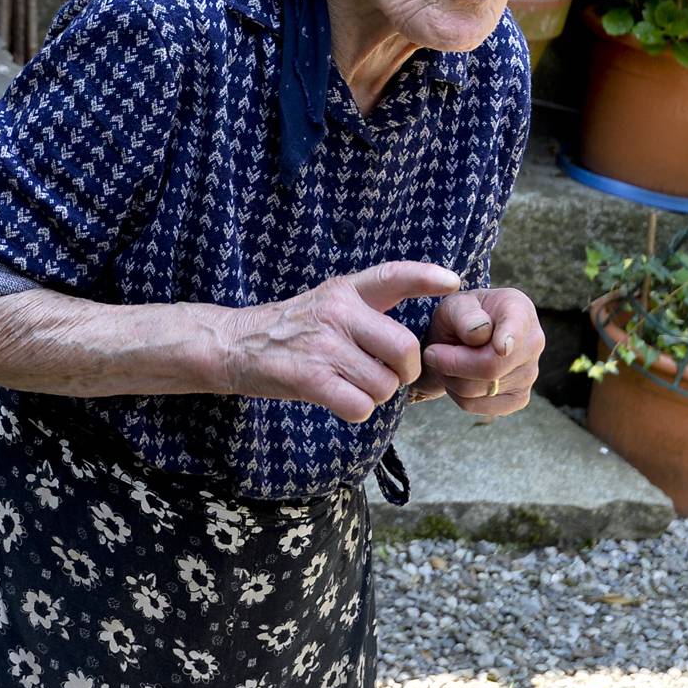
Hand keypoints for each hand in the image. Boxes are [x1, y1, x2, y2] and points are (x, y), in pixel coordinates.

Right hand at [219, 262, 462, 423]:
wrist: (235, 345)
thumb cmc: (291, 329)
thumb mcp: (326, 302)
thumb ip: (365, 310)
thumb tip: (412, 341)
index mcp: (344, 290)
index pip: (392, 276)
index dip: (425, 276)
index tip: (452, 281)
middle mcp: (337, 313)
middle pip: (405, 350)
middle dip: (404, 373)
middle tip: (386, 375)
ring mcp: (324, 345)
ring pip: (385, 385)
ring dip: (376, 395)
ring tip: (351, 384)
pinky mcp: (310, 378)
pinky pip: (360, 406)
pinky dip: (355, 410)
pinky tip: (338, 399)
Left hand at [413, 288, 543, 418]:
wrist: (461, 337)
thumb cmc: (460, 316)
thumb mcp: (454, 304)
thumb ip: (464, 314)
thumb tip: (479, 334)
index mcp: (520, 310)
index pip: (516, 330)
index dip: (508, 340)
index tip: (500, 347)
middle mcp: (533, 342)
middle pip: (490, 367)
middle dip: (451, 363)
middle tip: (431, 352)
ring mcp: (530, 373)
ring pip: (477, 390)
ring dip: (450, 377)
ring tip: (444, 361)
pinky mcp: (519, 398)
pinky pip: (477, 405)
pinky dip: (457, 394)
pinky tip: (458, 376)